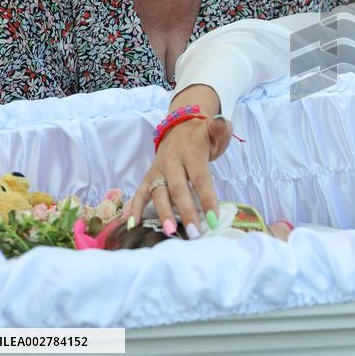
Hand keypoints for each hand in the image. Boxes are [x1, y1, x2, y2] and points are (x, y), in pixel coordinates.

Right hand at [126, 85, 228, 233]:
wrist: (180, 125)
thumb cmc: (203, 136)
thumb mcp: (216, 130)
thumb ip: (220, 128)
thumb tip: (221, 122)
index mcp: (191, 152)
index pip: (200, 177)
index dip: (206, 198)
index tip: (213, 219)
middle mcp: (171, 161)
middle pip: (178, 188)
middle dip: (185, 212)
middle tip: (194, 233)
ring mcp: (158, 169)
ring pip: (158, 193)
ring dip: (163, 213)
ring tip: (170, 232)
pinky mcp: (149, 176)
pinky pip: (140, 192)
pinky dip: (134, 207)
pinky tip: (133, 224)